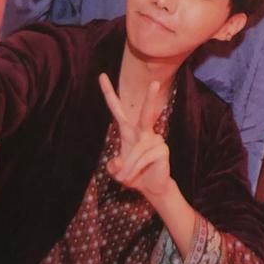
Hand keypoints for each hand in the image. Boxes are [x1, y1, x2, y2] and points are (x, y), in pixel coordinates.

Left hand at [99, 75, 170, 199]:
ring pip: (137, 151)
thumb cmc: (133, 174)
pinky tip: (136, 174)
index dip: (109, 93)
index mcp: (128, 130)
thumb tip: (118, 162)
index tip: (101, 75)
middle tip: (155, 83)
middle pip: (147, 113)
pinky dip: (135, 169)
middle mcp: (143, 131)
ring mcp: (155, 139)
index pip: (117, 109)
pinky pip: (143, 159)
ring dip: (128, 167)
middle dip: (151, 98)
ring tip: (126, 177)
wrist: (151, 187)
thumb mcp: (117, 171)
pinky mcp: (162, 150)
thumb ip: (113, 167)